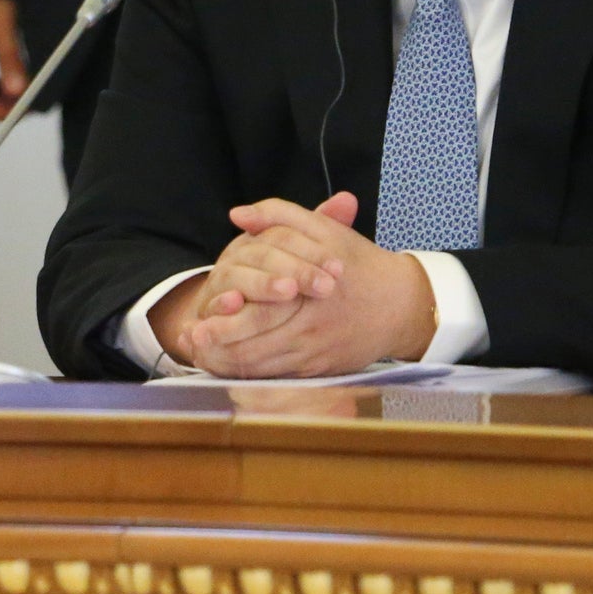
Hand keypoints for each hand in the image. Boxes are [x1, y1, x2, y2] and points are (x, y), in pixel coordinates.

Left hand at [185, 196, 437, 377]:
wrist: (403, 304)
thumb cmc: (358, 263)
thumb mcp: (323, 230)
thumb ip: (279, 215)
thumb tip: (238, 215)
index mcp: (309, 293)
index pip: (257, 313)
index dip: (222, 320)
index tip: (194, 321)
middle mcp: (310, 329)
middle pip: (254, 348)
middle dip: (216, 349)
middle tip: (189, 343)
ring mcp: (315, 354)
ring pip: (262, 369)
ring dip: (226, 365)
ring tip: (198, 356)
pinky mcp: (319, 370)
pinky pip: (277, 379)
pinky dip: (248, 376)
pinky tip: (225, 367)